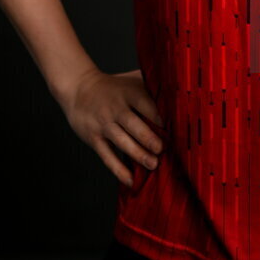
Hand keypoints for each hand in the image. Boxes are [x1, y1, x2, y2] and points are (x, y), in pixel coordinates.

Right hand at [58, 68, 164, 186]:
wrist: (80, 89)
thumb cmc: (114, 87)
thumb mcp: (132, 79)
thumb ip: (152, 82)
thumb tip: (179, 86)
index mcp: (128, 93)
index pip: (144, 103)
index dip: (157, 115)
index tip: (171, 127)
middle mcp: (116, 108)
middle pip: (133, 124)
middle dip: (148, 138)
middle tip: (162, 149)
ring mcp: (104, 124)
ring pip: (121, 141)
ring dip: (138, 154)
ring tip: (153, 164)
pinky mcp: (94, 138)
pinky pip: (107, 156)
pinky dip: (118, 170)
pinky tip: (130, 180)